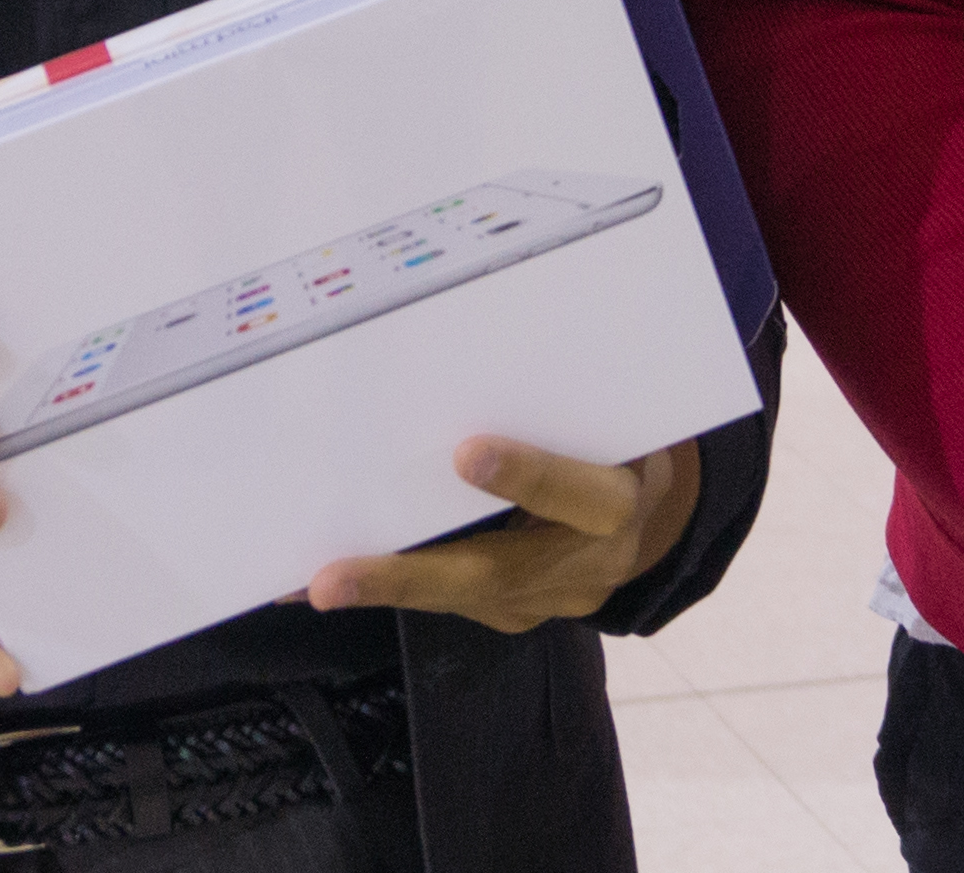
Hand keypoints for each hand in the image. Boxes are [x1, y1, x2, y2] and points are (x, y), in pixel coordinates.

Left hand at [303, 435, 703, 630]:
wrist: (655, 525)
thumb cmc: (621, 444)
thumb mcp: (617, 418)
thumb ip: (564, 406)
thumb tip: (486, 348)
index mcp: (620, 502)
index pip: (578, 494)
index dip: (528, 475)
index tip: (467, 452)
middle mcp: (583, 564)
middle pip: (492, 575)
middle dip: (407, 577)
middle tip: (333, 581)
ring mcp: (544, 601)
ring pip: (457, 597)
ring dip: (380, 589)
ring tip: (307, 583)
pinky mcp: (511, 615)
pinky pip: (447, 602)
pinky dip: (389, 588)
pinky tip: (323, 581)